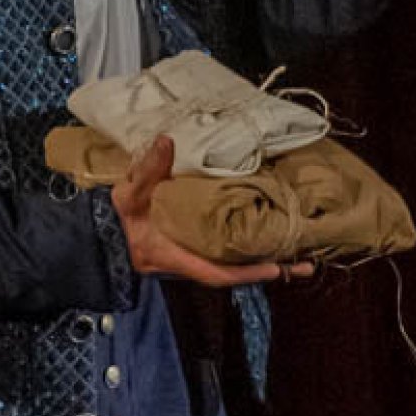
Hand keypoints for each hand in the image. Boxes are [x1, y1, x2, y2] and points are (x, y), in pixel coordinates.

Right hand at [111, 136, 315, 287]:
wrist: (107, 231)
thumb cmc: (118, 217)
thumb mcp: (129, 193)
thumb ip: (147, 170)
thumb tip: (167, 142)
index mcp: (176, 256)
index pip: (217, 273)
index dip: (246, 272)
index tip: (276, 268)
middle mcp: (191, 262)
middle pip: (238, 272)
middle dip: (272, 268)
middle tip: (308, 264)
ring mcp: (197, 257)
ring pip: (238, 264)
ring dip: (269, 259)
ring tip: (303, 257)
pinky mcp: (200, 248)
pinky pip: (232, 252)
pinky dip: (254, 248)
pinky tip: (274, 239)